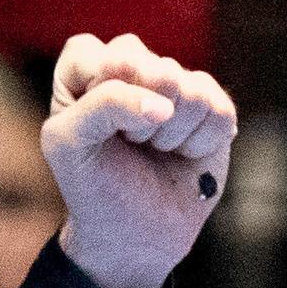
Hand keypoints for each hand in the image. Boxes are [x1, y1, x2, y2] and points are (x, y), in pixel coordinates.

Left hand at [40, 33, 236, 287]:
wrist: (136, 236)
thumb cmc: (95, 188)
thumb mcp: (69, 145)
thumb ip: (102, 104)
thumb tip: (164, 103)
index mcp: (85, 73)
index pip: (89, 51)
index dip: (97, 91)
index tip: (93, 130)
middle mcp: (131, 70)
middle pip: (147, 65)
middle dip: (137, 117)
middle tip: (128, 144)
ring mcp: (175, 85)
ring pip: (187, 88)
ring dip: (169, 135)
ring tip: (155, 151)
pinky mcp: (212, 104)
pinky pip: (217, 109)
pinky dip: (198, 143)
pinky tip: (184, 156)